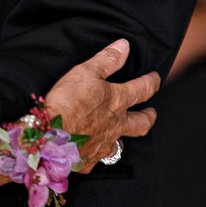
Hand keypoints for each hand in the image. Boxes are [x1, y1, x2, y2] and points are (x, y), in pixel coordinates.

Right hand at [46, 38, 160, 163]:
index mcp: (117, 101)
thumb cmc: (68, 101)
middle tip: (151, 113)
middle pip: (142, 123)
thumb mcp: (87, 71)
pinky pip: (97, 157)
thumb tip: (124, 46)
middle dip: (148, 117)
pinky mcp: (88, 160)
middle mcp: (116, 125)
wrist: (50, 135)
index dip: (152, 82)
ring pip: (120, 143)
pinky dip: (95, 153)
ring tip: (119, 133)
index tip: (155, 79)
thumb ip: (108, 59)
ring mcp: (103, 144)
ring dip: (122, 137)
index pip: (143, 89)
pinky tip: (91, 150)